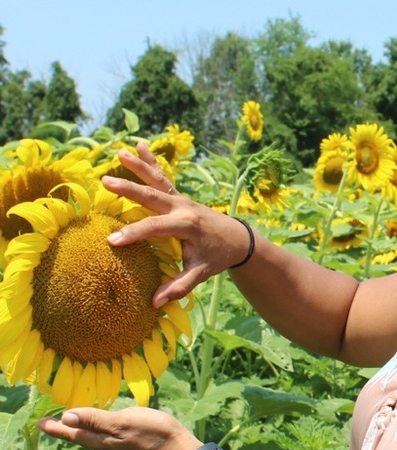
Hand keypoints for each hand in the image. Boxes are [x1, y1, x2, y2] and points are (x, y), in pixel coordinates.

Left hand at [38, 407, 201, 449]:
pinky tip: (104, 433)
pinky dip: (99, 436)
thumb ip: (95, 419)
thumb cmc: (154, 433)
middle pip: (81, 438)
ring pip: (94, 442)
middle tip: (51, 424)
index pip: (72, 432)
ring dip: (82, 433)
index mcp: (101, 441)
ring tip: (74, 426)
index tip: (38, 423)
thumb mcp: (123, 422)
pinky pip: (107, 444)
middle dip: (67, 430)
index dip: (56, 427)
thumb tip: (66, 417)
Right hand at [101, 143, 253, 307]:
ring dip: (140, 166)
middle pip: (152, 196)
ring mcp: (181, 199)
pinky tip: (139, 145)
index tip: (111, 240)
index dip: (134, 234)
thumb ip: (178, 287)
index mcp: (187, 225)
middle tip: (105, 181)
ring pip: (158, 180)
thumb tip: (154, 304)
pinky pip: (163, 178)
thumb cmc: (217, 256)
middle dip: (129, 189)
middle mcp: (183, 207)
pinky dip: (152, 162)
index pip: (155, 228)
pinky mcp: (179, 196)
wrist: (238, 239)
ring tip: (121, 152)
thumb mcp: (201, 273)